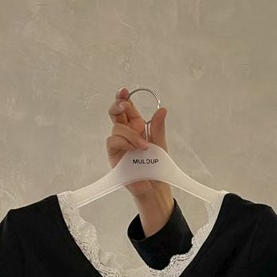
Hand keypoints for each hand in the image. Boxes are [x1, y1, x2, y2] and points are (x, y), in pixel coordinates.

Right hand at [107, 87, 170, 201]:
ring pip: (117, 128)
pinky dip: (124, 142)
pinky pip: (113, 141)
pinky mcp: (114, 154)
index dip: (125, 98)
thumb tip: (162, 109)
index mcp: (137, 127)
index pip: (128, 109)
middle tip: (125, 105)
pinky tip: (134, 149)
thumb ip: (158, 127)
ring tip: (144, 146)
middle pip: (115, 113)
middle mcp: (126, 133)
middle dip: (118, 105)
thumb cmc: (157, 165)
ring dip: (131, 134)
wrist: (155, 185)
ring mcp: (119, 143)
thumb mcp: (160, 143)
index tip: (125, 91)